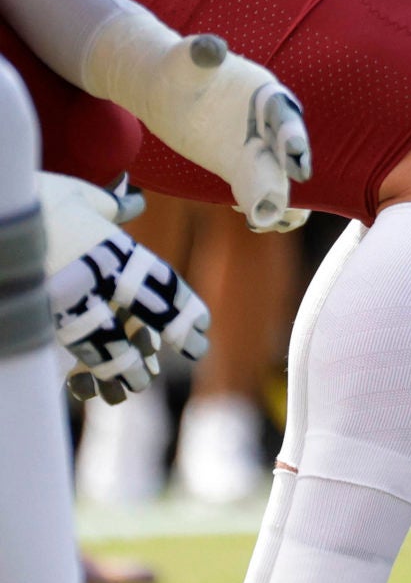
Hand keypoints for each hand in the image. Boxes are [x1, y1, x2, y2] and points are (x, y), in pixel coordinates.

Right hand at [43, 174, 208, 402]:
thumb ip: (111, 206)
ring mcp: (62, 305)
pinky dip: (79, 370)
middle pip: (139, 319)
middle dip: (166, 338)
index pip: (161, 286)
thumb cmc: (36, 201)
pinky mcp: (34, 320)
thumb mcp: (80, 196)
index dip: (185, 310)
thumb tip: (136, 201)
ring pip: (100, 345)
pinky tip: (85, 386)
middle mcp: (94, 283)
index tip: (203, 327)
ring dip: (120, 367)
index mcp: (114, 252)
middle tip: (195, 354)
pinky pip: (64, 352)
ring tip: (136, 384)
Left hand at [145, 36, 310, 230]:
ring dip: (280, 196)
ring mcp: (256, 146)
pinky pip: (258, 188)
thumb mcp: (186, 59)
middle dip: (289, 171)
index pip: (284, 114)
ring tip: (276, 218)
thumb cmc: (176, 68)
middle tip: (291, 192)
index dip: (293, 134)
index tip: (295, 154)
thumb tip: (210, 47)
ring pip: (278, 174)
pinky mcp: (240, 166)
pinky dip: (261, 204)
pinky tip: (253, 218)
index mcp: (264, 93)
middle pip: (286, 149)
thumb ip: (201, 54)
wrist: (163, 89)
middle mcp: (268, 122)